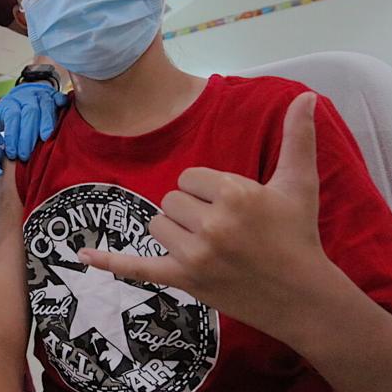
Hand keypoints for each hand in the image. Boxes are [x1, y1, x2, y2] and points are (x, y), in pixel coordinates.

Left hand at [0, 83, 68, 159]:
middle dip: (27, 136)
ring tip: (45, 139)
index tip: (12, 154)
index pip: (12, 117)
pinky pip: (59, 97)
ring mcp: (42, 95)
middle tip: (26, 155)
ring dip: (46, 123)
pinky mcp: (55, 95)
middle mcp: (27, 97)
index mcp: (11, 103)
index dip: (12, 136)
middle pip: (29, 113)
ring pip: (45, 107)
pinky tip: (64, 112)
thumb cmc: (10, 113)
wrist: (25, 94)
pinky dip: (62, 104)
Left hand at [78, 93, 338, 342]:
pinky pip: (138, 267)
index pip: (190, 176)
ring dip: (176, 231)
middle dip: (193, 209)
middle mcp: (211, 224)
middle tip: (226, 228)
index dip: (209, 189)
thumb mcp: (300, 182)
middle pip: (172, 199)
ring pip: (157, 225)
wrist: (302, 296)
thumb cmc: (298, 235)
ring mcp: (195, 256)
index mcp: (234, 194)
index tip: (234, 206)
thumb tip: (307, 95)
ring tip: (210, 243)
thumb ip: (299, 136)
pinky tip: (83, 254)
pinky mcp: (184, 280)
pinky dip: (111, 262)